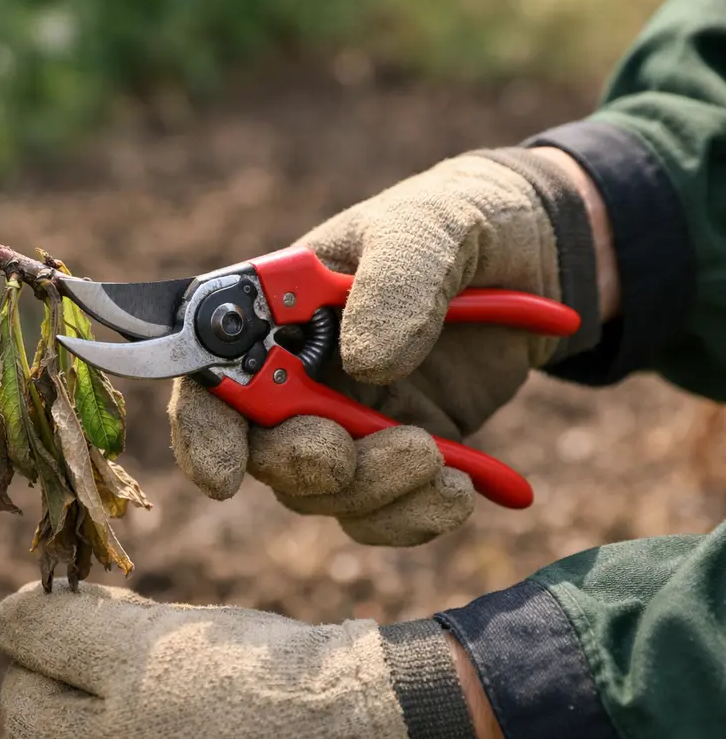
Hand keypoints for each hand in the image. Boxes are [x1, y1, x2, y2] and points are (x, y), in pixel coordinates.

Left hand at [0, 580, 492, 738]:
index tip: (35, 612)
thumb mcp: (197, 628)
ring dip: (67, 723)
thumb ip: (117, 627)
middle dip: (31, 679)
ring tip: (110, 700)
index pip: (25, 630)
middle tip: (61, 663)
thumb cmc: (282, 666)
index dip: (24, 617)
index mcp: (141, 666)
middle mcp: (129, 735)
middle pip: (22, 710)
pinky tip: (138, 728)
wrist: (358, 731)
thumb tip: (50, 618)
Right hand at [169, 147, 612, 544]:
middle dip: (304, 464)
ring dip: (372, 491)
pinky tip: (460, 489)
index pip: (210, 377)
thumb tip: (365, 365)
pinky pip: (380, 513)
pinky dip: (415, 516)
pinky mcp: (394, 456)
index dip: (201, 432)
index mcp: (274, 311)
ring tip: (435, 458)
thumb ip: (396, 282)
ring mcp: (344, 419)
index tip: (222, 476)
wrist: (539, 258)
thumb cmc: (459, 222)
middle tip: (351, 452)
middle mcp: (294, 373)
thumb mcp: (431, 227)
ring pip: (321, 493)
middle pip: (261, 451)